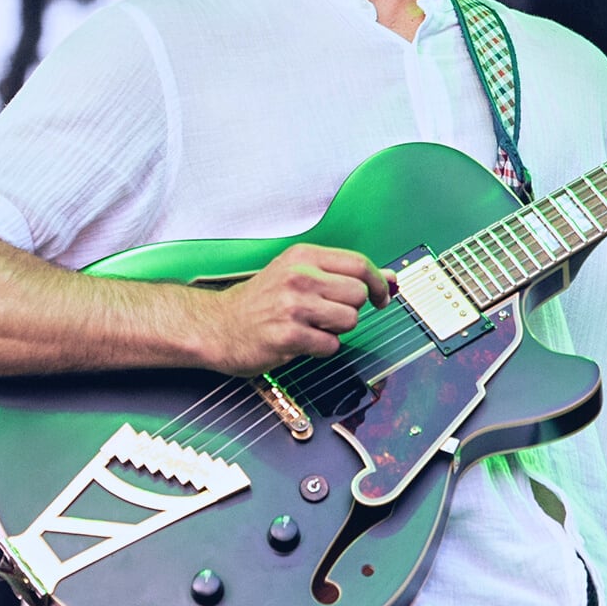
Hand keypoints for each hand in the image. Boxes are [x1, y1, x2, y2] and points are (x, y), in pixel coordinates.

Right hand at [203, 244, 393, 373]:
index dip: (378, 282)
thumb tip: (389, 279)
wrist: (217, 325)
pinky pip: (331, 346)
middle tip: (327, 314)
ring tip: (311, 326)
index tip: (382, 296)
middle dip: (350, 309)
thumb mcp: (297, 273)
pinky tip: (301, 341)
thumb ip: (342, 274)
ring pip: (349, 320)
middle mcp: (299, 277)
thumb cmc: (260, 301)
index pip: (359, 264)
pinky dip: (321, 348)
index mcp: (303, 256)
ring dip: (336, 330)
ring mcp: (293, 306)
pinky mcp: (288, 336)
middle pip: (358, 294)